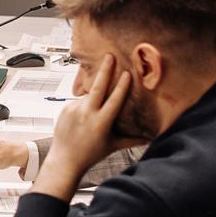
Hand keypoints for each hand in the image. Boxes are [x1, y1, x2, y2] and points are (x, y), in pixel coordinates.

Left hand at [38, 56, 132, 198]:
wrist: (64, 160)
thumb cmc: (90, 154)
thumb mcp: (113, 146)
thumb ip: (132, 140)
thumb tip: (151, 139)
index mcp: (100, 122)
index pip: (114, 100)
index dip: (122, 86)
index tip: (127, 73)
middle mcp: (86, 114)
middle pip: (97, 87)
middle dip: (105, 70)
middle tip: (109, 56)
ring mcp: (74, 110)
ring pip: (89, 97)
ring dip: (94, 100)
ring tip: (91, 118)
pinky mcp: (64, 109)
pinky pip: (79, 102)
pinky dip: (84, 106)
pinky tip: (83, 119)